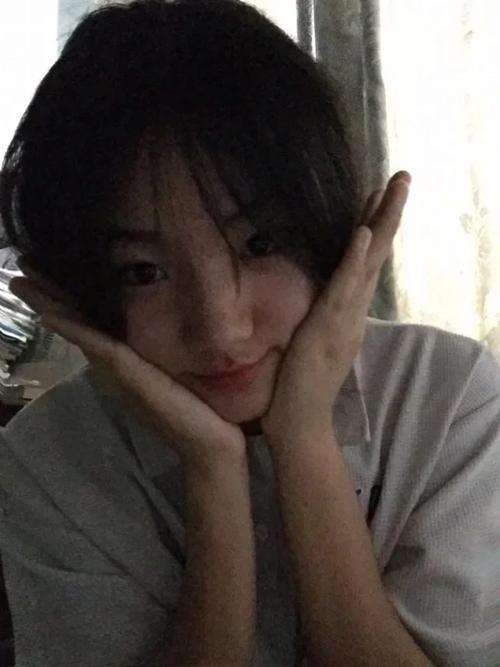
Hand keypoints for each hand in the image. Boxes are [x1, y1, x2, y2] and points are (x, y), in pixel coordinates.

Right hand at [8, 264, 246, 470]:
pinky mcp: (130, 375)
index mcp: (121, 363)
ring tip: (21, 282)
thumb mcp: (173, 371)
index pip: (86, 325)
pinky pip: (96, 346)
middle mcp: (112, 366)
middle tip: (18, 273)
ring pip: (77, 331)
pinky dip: (73, 329)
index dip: (62, 301)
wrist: (209, 443)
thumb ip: (154, 354)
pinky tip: (50, 314)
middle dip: (45, 298)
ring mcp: (117, 372)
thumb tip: (152, 326)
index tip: (41, 276)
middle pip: (73, 325)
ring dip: (48, 306)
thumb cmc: (197, 408)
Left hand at [260, 170, 411, 444]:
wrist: (299, 423)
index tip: (379, 195)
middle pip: (376, 254)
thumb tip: (319, 299)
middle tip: (402, 176)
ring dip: (382, 223)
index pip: (365, 262)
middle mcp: (352, 311)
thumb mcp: (312, 341)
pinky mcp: (328, 330)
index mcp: (348, 312)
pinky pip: (343, 290)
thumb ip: (321, 317)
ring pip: (368, 264)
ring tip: (395, 186)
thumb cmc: (299, 385)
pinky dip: (355, 261)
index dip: (374, 226)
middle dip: (389, 213)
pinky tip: (363, 233)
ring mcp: (343, 319)